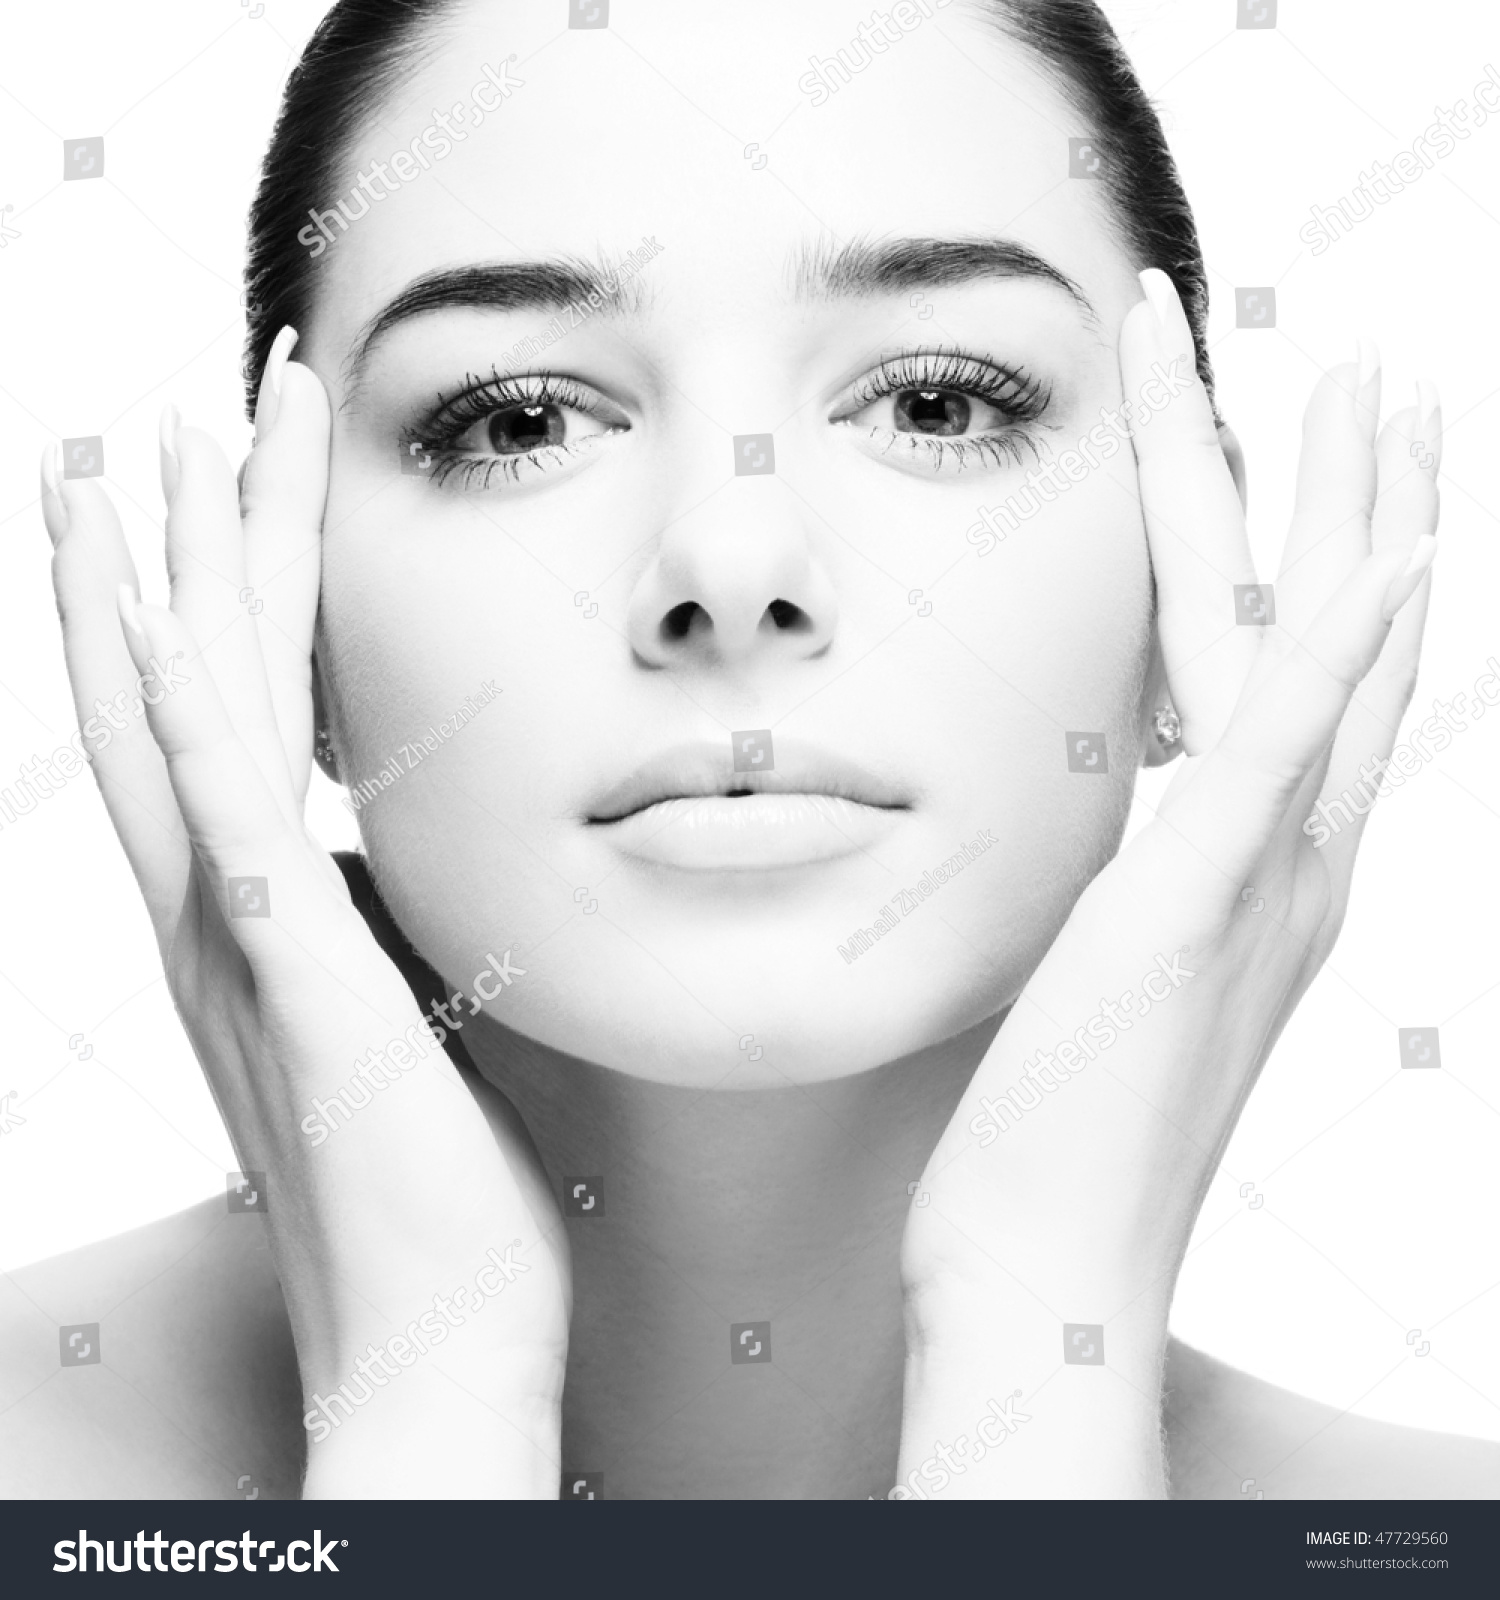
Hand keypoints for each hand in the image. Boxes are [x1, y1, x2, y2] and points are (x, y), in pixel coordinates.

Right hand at [39, 332, 568, 1497]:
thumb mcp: (418, 1011)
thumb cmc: (443, 1187)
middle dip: (174, 541)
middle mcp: (220, 922)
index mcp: (261, 917)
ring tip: (125, 451)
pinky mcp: (297, 996)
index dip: (213, 593)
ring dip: (149, 585)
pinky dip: (182, 726)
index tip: (227, 478)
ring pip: (177, 730)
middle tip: (160, 405)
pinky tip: (158, 625)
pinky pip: (224, 837)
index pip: (228, 718)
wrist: (440, 1343)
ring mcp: (240, 956)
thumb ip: (392, 918)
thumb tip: (397, 851)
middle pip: (184, 688)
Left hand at [898, 272, 1439, 1495]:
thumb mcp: (1088, 974)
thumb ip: (1110, 887)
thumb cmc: (1043, 1134)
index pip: (1288, 677)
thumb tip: (1091, 835)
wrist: (1041, 1267)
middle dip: (1349, 493)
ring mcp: (1262, 885)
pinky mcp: (1199, 908)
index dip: (1301, 555)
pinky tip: (1378, 541)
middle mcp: (1287, 865)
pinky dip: (1341, 640)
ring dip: (1356, 511)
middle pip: (1336, 637)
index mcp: (1248, 870)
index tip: (1296, 456)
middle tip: (1376, 369)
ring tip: (1377, 385)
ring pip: (1330, 655)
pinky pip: (1290, 748)